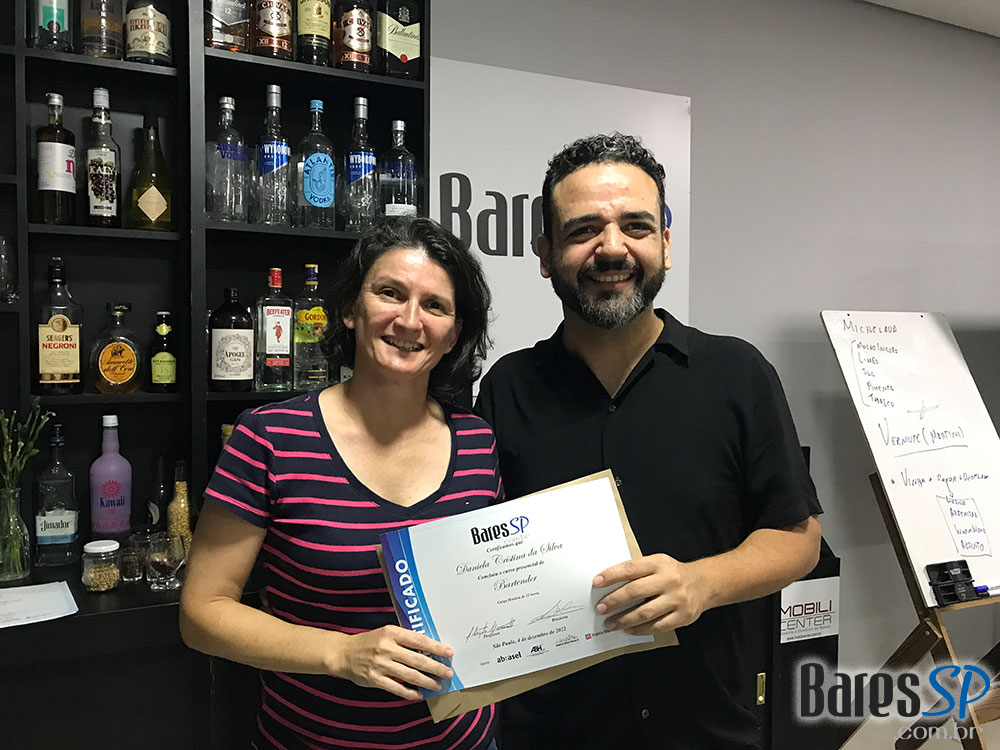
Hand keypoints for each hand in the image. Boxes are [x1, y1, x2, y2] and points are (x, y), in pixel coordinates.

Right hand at [339, 625, 454, 699]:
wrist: (344, 653)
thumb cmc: (369, 642)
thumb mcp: (386, 633)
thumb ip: (404, 640)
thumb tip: (429, 649)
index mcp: (391, 633)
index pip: (419, 640)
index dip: (436, 647)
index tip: (449, 653)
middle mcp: (387, 648)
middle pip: (417, 659)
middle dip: (436, 668)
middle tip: (448, 673)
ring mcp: (380, 664)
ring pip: (410, 675)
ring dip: (426, 682)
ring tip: (437, 685)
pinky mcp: (375, 679)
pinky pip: (397, 688)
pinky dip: (410, 692)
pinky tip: (419, 694)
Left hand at [592, 553, 706, 634]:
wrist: (704, 583)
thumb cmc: (673, 573)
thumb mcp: (657, 563)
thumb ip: (637, 570)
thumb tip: (609, 583)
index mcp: (659, 563)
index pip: (631, 568)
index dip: (611, 575)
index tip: (596, 582)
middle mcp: (668, 580)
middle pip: (636, 591)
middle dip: (614, 601)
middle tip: (601, 608)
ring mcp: (677, 599)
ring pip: (645, 612)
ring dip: (624, 619)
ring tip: (610, 623)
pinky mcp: (682, 616)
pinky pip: (657, 626)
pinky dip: (640, 629)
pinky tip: (628, 629)